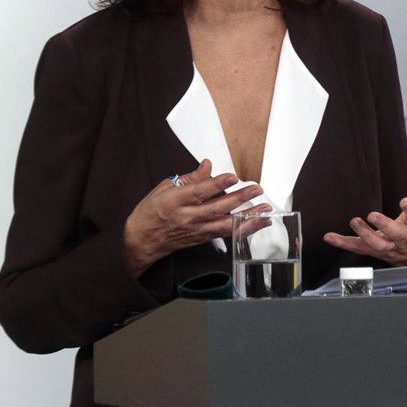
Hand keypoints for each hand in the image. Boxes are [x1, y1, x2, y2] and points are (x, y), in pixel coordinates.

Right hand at [123, 159, 269, 276]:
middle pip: (217, 208)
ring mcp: (196, 230)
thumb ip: (189, 178)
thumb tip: (207, 165)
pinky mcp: (202, 239)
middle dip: (240, 199)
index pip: (199, 192)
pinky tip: (257, 224)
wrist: (141, 241)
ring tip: (265, 210)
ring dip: (248, 218)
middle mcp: (187, 217)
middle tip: (257, 189)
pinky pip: (225, 235)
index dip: (217, 184)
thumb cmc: (151, 213)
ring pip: (226, 225)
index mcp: (175, 201)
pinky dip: (243, 230)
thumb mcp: (163, 189)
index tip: (233, 177)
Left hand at [323, 143, 406, 265]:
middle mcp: (404, 236)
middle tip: (372, 215)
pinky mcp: (375, 250)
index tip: (406, 202)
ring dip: (365, 234)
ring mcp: (389, 246)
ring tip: (355, 221)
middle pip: (395, 233)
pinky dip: (344, 243)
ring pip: (377, 244)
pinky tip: (330, 237)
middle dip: (384, 225)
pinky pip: (358, 248)